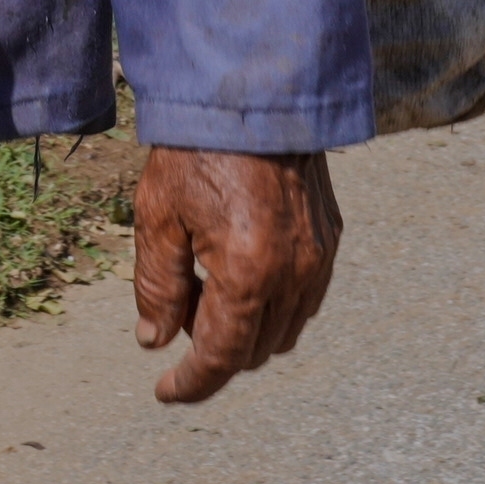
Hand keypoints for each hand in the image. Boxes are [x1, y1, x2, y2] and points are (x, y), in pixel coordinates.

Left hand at [131, 147, 341, 404]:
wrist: (256, 92)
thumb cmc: (198, 150)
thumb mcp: (157, 216)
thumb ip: (156, 286)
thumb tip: (154, 341)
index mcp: (247, 273)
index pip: (221, 357)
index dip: (191, 383)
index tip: (165, 391)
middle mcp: (294, 274)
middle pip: (254, 352)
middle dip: (212, 351)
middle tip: (176, 313)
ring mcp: (320, 259)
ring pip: (283, 331)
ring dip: (245, 331)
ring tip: (204, 287)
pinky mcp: (330, 239)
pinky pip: (305, 299)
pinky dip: (271, 305)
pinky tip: (238, 272)